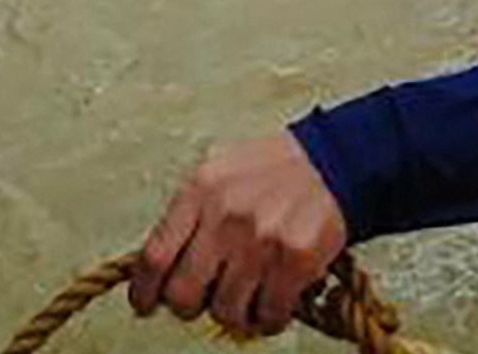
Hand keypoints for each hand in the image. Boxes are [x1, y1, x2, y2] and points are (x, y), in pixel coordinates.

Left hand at [128, 131, 347, 337]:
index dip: (144, 292)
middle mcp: (226, 215)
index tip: (145, 304)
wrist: (333, 160)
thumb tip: (156, 268)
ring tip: (245, 296)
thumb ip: (187, 213)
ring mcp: (261, 240)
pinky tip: (272, 302)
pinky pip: (268, 314)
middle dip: (189, 305)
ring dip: (233, 313)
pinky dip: (267, 319)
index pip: (154, 257)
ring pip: (225, 311)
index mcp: (200, 189)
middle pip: (183, 294)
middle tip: (204, 297)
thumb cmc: (270, 169)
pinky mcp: (296, 260)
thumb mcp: (217, 172)